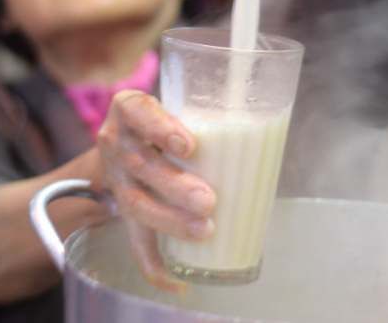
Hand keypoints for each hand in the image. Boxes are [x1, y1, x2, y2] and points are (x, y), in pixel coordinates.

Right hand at [96, 90, 215, 292]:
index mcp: (130, 110)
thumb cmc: (165, 120)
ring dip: (170, 221)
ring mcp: (117, 179)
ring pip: (137, 203)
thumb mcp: (176, 107)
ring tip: (204, 229)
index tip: (188, 145)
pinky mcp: (122, 211)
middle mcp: (117, 143)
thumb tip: (269, 135)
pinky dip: (155, 264)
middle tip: (207, 199)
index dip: (159, 128)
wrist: (122, 142)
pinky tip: (176, 280)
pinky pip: (134, 240)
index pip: (138, 111)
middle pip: (141, 164)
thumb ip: (209, 116)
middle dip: (174, 185)